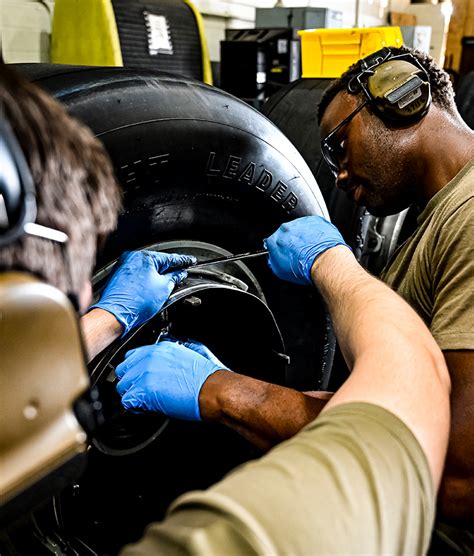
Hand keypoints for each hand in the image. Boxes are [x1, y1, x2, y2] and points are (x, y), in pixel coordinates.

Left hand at [90, 250, 194, 334]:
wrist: (115, 314)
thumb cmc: (136, 302)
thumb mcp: (164, 288)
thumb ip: (174, 277)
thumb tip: (179, 274)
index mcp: (145, 257)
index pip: (170, 258)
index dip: (183, 261)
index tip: (190, 261)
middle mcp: (132, 258)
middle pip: (157, 262)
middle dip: (169, 269)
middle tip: (181, 272)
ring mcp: (124, 266)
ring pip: (147, 268)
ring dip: (157, 275)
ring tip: (166, 284)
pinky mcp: (119, 276)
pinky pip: (138, 273)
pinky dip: (146, 279)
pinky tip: (151, 287)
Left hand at [115, 338, 230, 419]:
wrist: (213, 389)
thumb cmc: (207, 377)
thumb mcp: (191, 353)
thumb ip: (174, 353)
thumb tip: (169, 360)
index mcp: (161, 348)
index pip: (133, 356)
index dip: (136, 370)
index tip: (142, 379)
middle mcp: (150, 357)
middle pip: (124, 370)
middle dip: (131, 382)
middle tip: (144, 392)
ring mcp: (145, 373)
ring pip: (123, 386)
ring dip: (133, 395)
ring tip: (148, 402)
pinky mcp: (144, 390)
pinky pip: (127, 401)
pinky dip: (135, 408)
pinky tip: (148, 408)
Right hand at [264, 216, 348, 285]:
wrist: (324, 262)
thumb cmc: (304, 268)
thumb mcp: (280, 272)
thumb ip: (273, 261)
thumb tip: (274, 259)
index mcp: (274, 240)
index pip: (272, 242)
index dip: (280, 249)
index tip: (286, 253)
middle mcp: (286, 229)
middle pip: (286, 233)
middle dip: (292, 241)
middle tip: (301, 253)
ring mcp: (300, 223)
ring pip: (300, 228)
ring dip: (305, 236)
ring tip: (312, 249)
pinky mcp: (315, 220)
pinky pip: (314, 225)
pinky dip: (316, 232)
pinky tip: (320, 243)